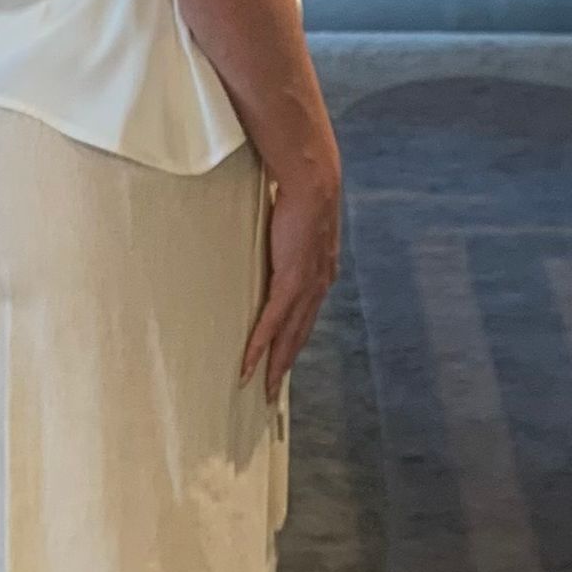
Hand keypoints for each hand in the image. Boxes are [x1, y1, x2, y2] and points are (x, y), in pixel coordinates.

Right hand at [241, 146, 342, 401]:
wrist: (313, 181)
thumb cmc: (302, 192)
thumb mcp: (300, 221)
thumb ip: (290, 235)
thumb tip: (275, 234)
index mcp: (321, 273)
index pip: (306, 315)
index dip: (294, 341)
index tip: (283, 360)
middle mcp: (318, 285)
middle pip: (299, 335)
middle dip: (284, 364)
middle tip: (270, 391)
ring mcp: (306, 286)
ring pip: (289, 336)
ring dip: (274, 364)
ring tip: (261, 388)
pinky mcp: (291, 281)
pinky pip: (273, 322)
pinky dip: (260, 345)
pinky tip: (249, 364)